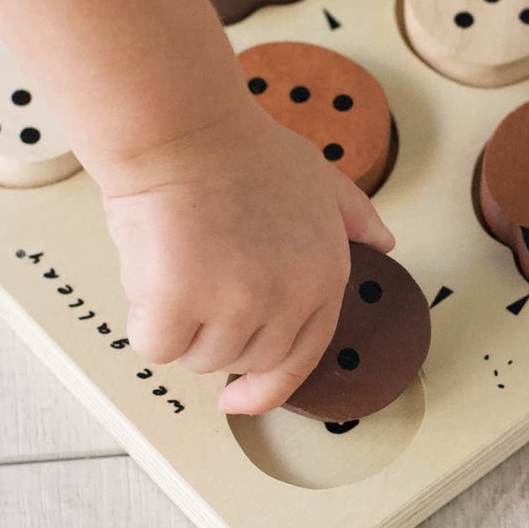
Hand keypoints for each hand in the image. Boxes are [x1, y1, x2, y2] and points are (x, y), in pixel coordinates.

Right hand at [100, 105, 394, 414]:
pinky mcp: (180, 305)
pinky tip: (151, 273)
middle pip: (245, 361)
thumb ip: (353, 216)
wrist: (183, 129)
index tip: (240, 398)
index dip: (268, 386)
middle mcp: (288, 299)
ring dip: (180, 327)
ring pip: (199, 358)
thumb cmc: (240, 148)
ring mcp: (235, 304)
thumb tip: (383, 242)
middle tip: (197, 281)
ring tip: (177, 264)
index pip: (303, 358)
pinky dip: (146, 321)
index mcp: (325, 277)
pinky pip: (156, 345)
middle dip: (216, 335)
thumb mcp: (320, 178)